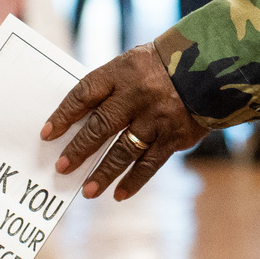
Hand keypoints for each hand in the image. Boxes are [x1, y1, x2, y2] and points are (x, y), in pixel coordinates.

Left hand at [42, 44, 207, 200]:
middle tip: (62, 167)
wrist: (212, 66)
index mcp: (122, 72)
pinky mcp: (175, 136)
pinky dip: (134, 181)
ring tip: (87, 191)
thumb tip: (78, 119)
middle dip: (79, 149)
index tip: (47, 133)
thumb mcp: (132, 63)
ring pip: (124, 151)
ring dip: (104, 173)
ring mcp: (157, 118)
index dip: (64, 114)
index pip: (85, 93)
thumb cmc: (160, 66)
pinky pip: (150, 164)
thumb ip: (108, 88)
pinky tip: (118, 194)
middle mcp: (138, 96)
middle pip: (101, 125)